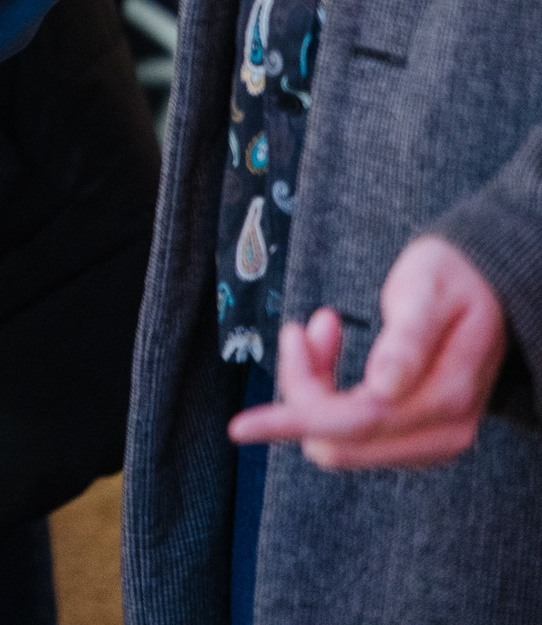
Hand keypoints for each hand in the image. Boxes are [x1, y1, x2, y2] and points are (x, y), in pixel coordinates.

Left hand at [230, 235, 508, 468]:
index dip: (296, 422)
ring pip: (337, 441)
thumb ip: (408, 340)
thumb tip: (383, 387)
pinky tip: (328, 345)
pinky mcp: (414, 439)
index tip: (239, 425)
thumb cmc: (449, 281)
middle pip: (338, 439)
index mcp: (447, 396)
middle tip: (303, 328)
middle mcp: (444, 433)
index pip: (357, 423)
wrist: (484, 290)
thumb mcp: (427, 293)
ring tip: (320, 328)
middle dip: (303, 390)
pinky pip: (350, 433)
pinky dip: (326, 394)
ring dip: (313, 389)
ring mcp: (431, 441)